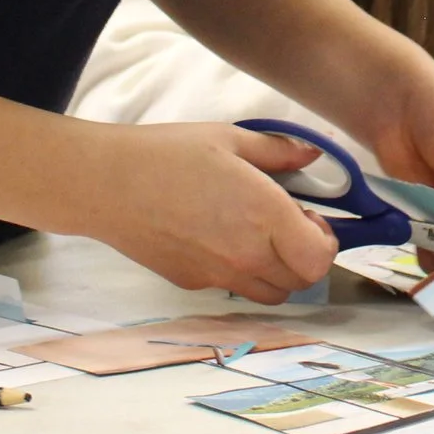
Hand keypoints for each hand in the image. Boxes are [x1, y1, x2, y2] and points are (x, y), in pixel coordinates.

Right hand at [70, 121, 339, 303]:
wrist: (108, 184)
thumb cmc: (167, 154)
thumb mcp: (230, 138)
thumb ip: (279, 152)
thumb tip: (312, 157)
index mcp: (264, 214)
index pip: (319, 258)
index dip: (325, 242)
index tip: (311, 217)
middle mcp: (246, 253)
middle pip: (301, 281)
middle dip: (306, 256)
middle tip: (289, 225)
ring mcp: (218, 274)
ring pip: (271, 294)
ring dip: (278, 271)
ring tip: (258, 235)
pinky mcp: (193, 283)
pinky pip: (234, 288)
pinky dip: (242, 272)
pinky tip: (221, 238)